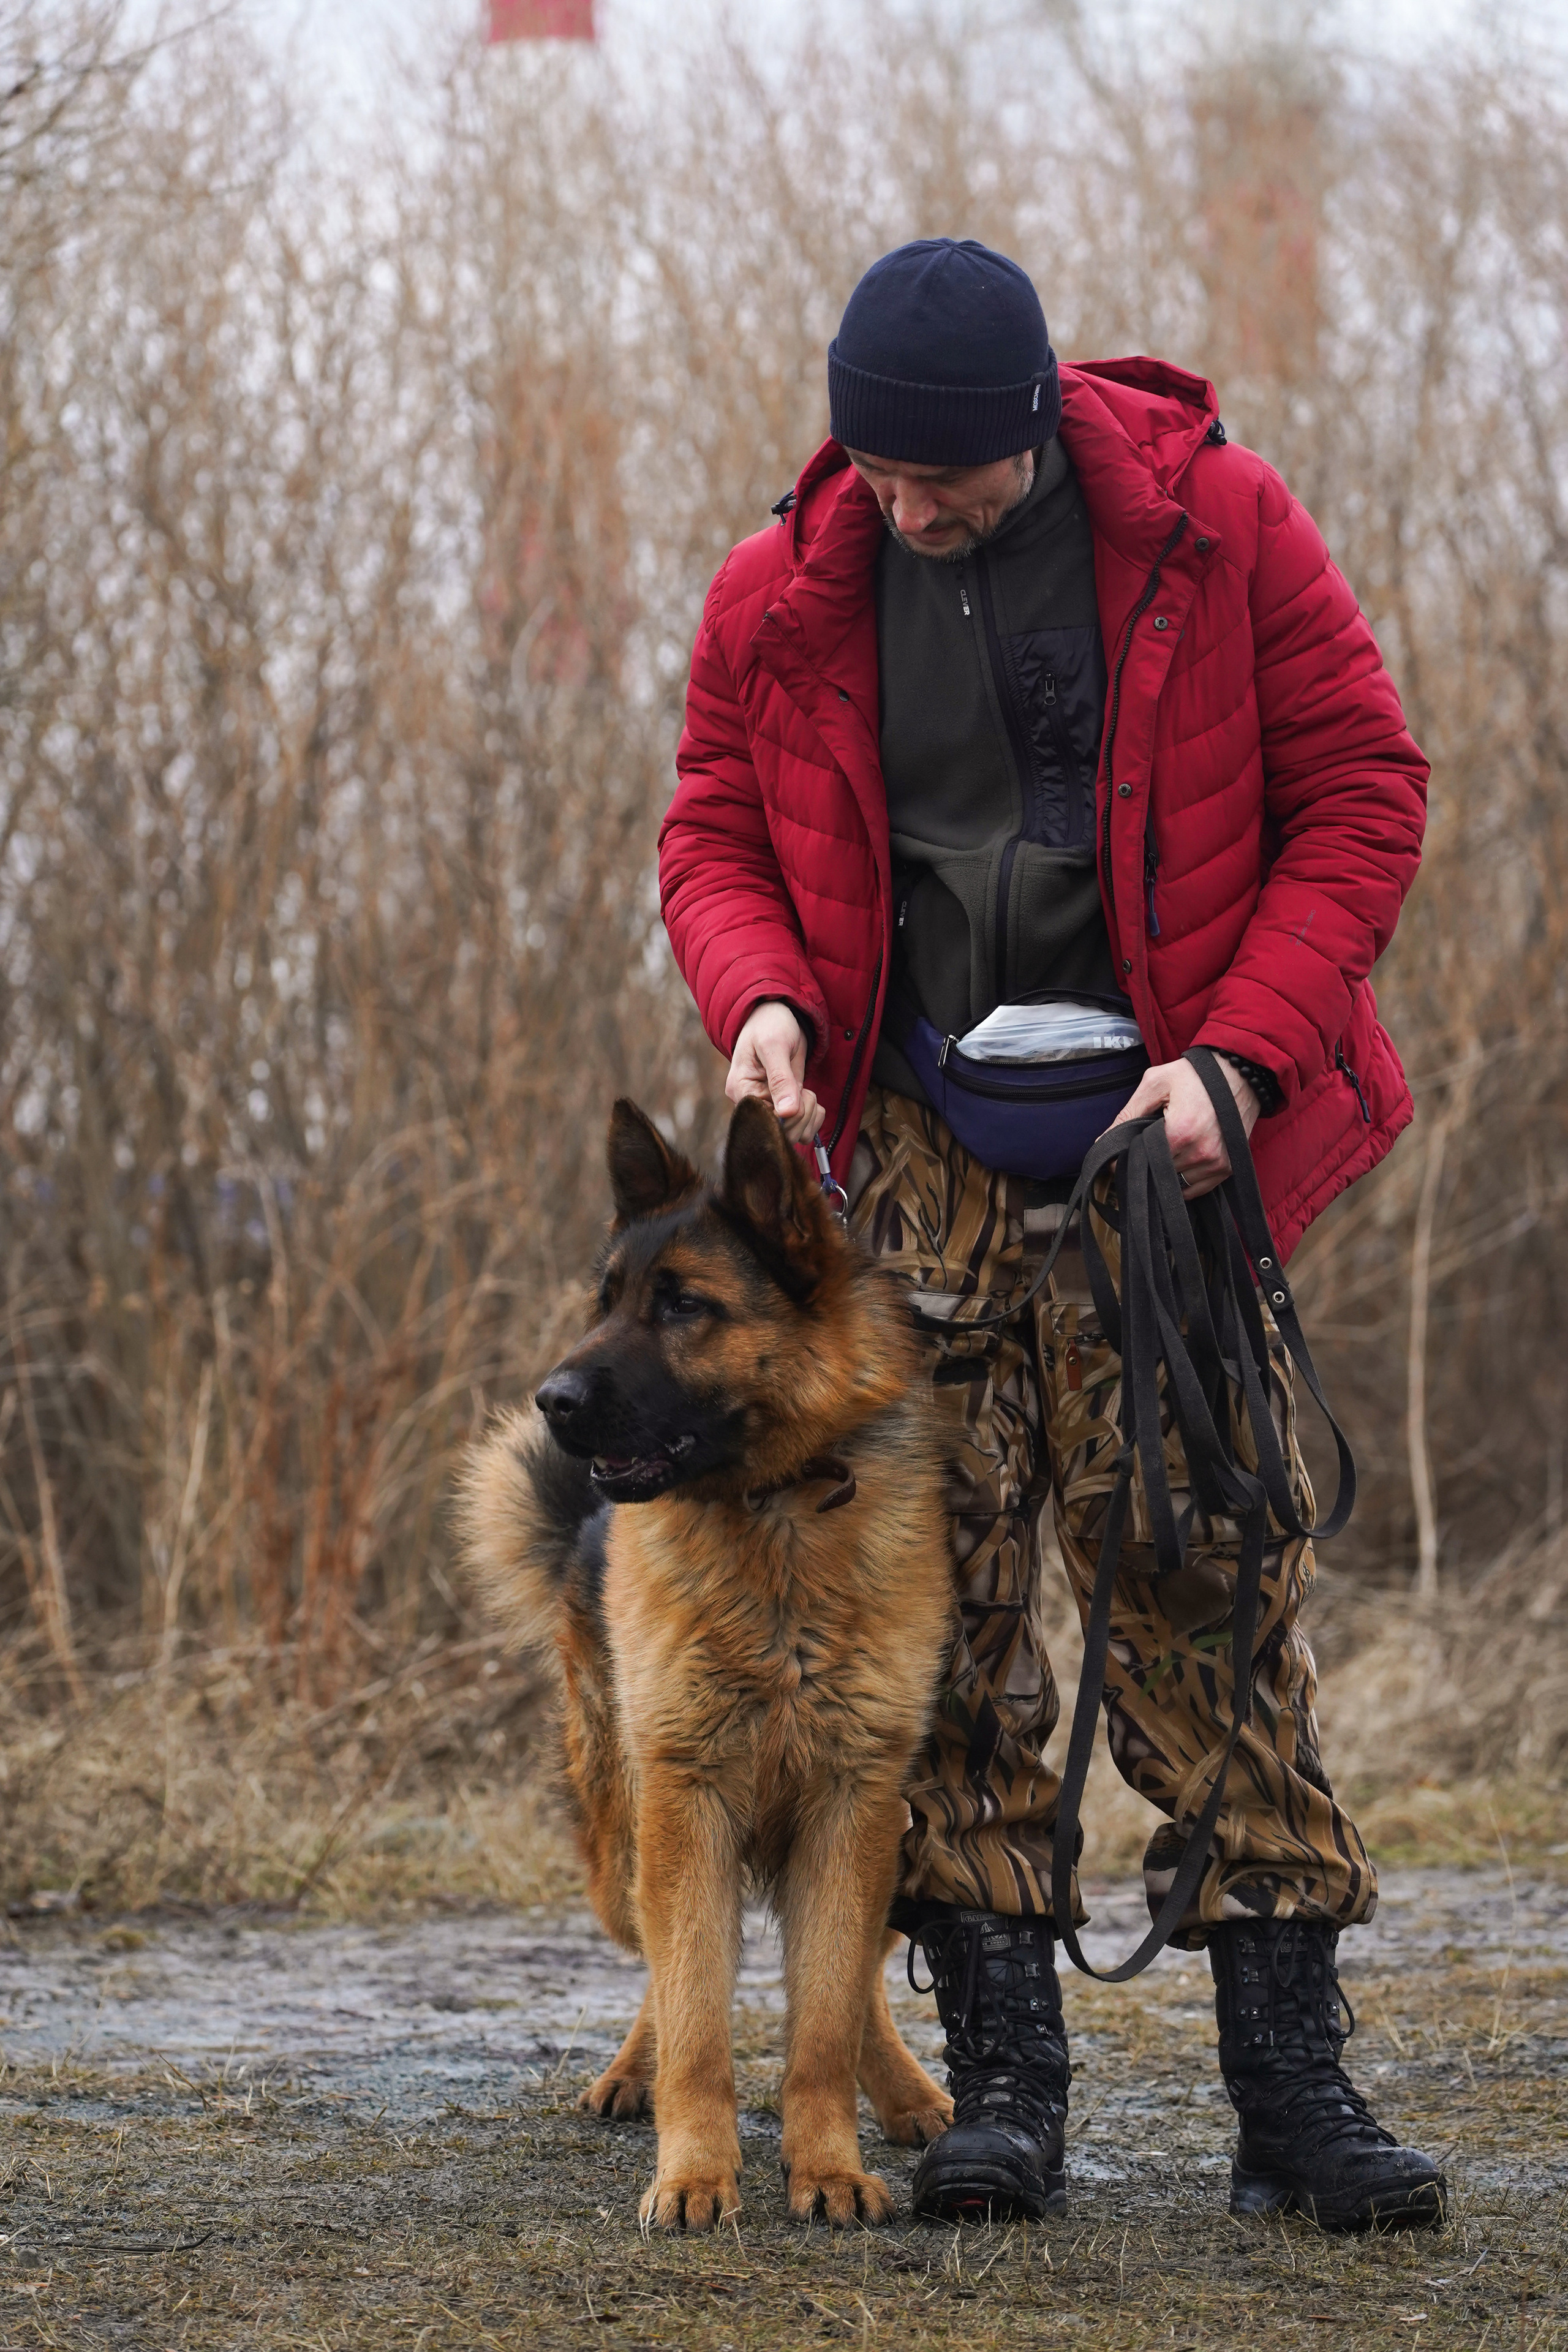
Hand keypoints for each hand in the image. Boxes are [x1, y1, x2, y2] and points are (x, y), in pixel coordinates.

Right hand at [726, 1001, 824, 1143]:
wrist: (777, 1015)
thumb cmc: (770, 1024)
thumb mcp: (774, 1045)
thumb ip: (780, 1079)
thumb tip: (786, 1113)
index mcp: (741, 1090)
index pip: (765, 1121)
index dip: (788, 1114)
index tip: (798, 1092)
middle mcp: (752, 1104)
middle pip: (781, 1132)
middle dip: (801, 1112)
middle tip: (803, 1088)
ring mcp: (768, 1108)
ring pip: (795, 1134)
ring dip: (809, 1114)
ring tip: (804, 1089)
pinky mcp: (784, 1108)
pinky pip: (803, 1128)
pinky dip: (814, 1116)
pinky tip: (809, 1096)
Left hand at [1106, 1055, 1259, 1199]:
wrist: (1240, 1074)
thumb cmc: (1195, 1075)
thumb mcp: (1156, 1083)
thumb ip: (1128, 1113)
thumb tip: (1103, 1142)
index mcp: (1181, 1131)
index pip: (1142, 1160)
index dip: (1127, 1157)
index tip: (1121, 1153)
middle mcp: (1201, 1152)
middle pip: (1158, 1174)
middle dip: (1146, 1165)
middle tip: (1144, 1148)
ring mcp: (1216, 1164)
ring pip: (1176, 1184)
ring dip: (1165, 1173)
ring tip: (1165, 1151)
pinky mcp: (1227, 1169)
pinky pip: (1196, 1189)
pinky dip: (1183, 1180)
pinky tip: (1179, 1160)